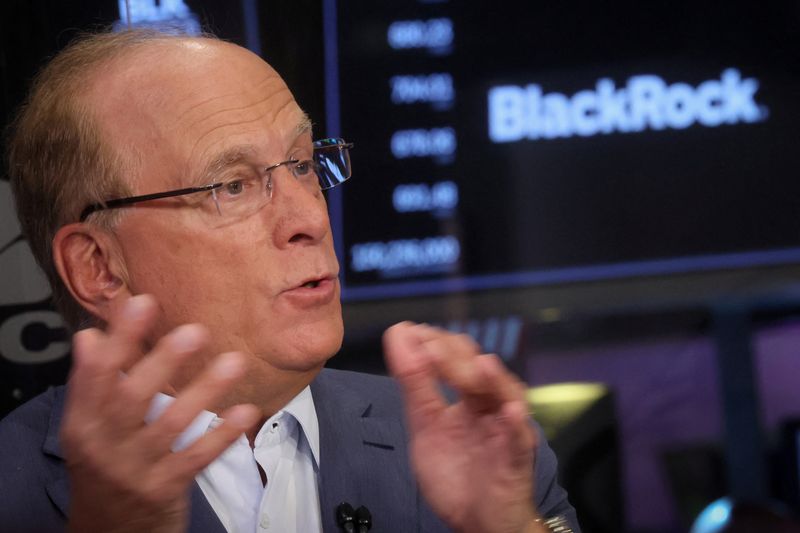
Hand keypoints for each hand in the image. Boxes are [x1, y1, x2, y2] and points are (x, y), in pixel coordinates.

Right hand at [60, 295, 259, 532]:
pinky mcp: (164, 489)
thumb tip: (90, 335)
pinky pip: (196, 458)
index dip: (120, 338)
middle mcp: (104, 445)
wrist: (109, 531)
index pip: (97, 374)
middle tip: (194, 330)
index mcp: (83, 423)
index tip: (143, 303)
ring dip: (204, 391)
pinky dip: (221, 435)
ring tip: (233, 361)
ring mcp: (135, 469)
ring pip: (171, 426)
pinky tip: (246, 412)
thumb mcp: (88, 428)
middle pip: (132, 398)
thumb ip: (93, 383)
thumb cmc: (105, 465)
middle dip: (162, 362)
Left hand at [384, 323, 542, 532]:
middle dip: (453, 355)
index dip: (434, 342)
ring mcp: (507, 430)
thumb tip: (398, 339)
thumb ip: (415, 384)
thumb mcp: (425, 425)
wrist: (478, 523)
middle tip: (426, 343)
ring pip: (506, 396)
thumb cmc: (458, 475)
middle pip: (479, 370)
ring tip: (477, 364)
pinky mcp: (517, 459)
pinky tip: (509, 412)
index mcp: (470, 396)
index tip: (405, 332)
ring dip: (490, 379)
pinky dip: (516, 424)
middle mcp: (492, 405)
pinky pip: (520, 439)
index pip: (457, 357)